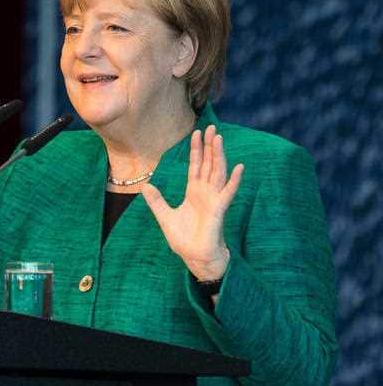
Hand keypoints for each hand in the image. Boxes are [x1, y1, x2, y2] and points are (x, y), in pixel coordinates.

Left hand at [141, 125, 243, 280]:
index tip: (196, 133)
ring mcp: (214, 199)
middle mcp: (205, 192)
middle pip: (209, 164)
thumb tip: (146, 186)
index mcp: (194, 192)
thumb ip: (157, 201)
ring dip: (219, 155)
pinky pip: (228, 192)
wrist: (194, 257)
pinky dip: (234, 180)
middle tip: (211, 127)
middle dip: (209, 146)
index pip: (196, 166)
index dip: (197, 150)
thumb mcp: (165, 217)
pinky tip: (239, 167)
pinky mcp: (219, 209)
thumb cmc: (184, 239)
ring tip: (219, 138)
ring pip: (218, 172)